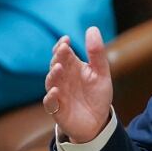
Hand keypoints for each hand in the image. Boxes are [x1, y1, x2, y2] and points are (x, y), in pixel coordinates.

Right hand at [43, 27, 112, 142]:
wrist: (98, 121)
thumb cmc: (97, 95)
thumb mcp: (101, 73)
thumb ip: (96, 53)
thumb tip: (92, 28)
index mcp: (72, 67)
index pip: (63, 54)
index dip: (62, 46)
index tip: (66, 39)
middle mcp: (63, 79)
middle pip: (56, 65)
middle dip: (58, 57)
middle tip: (62, 49)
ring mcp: (58, 93)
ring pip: (51, 82)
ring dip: (53, 74)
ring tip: (58, 67)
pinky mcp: (57, 110)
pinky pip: (50, 103)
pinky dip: (51, 97)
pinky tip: (55, 91)